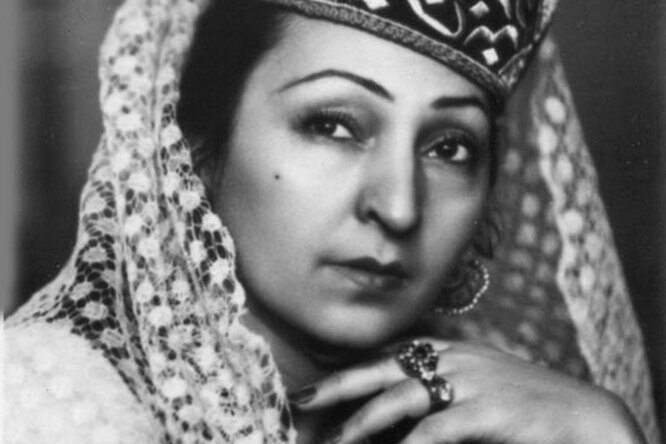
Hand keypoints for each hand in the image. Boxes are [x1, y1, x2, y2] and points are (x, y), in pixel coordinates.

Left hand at [289, 339, 646, 443]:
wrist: (582, 414)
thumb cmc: (524, 401)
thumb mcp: (476, 382)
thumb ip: (438, 385)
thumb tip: (398, 408)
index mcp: (446, 349)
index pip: (384, 356)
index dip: (346, 372)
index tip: (313, 388)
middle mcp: (450, 359)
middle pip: (379, 370)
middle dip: (335, 386)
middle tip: (299, 402)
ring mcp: (467, 382)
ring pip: (397, 399)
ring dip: (359, 424)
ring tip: (333, 443)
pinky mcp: (484, 410)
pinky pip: (433, 431)